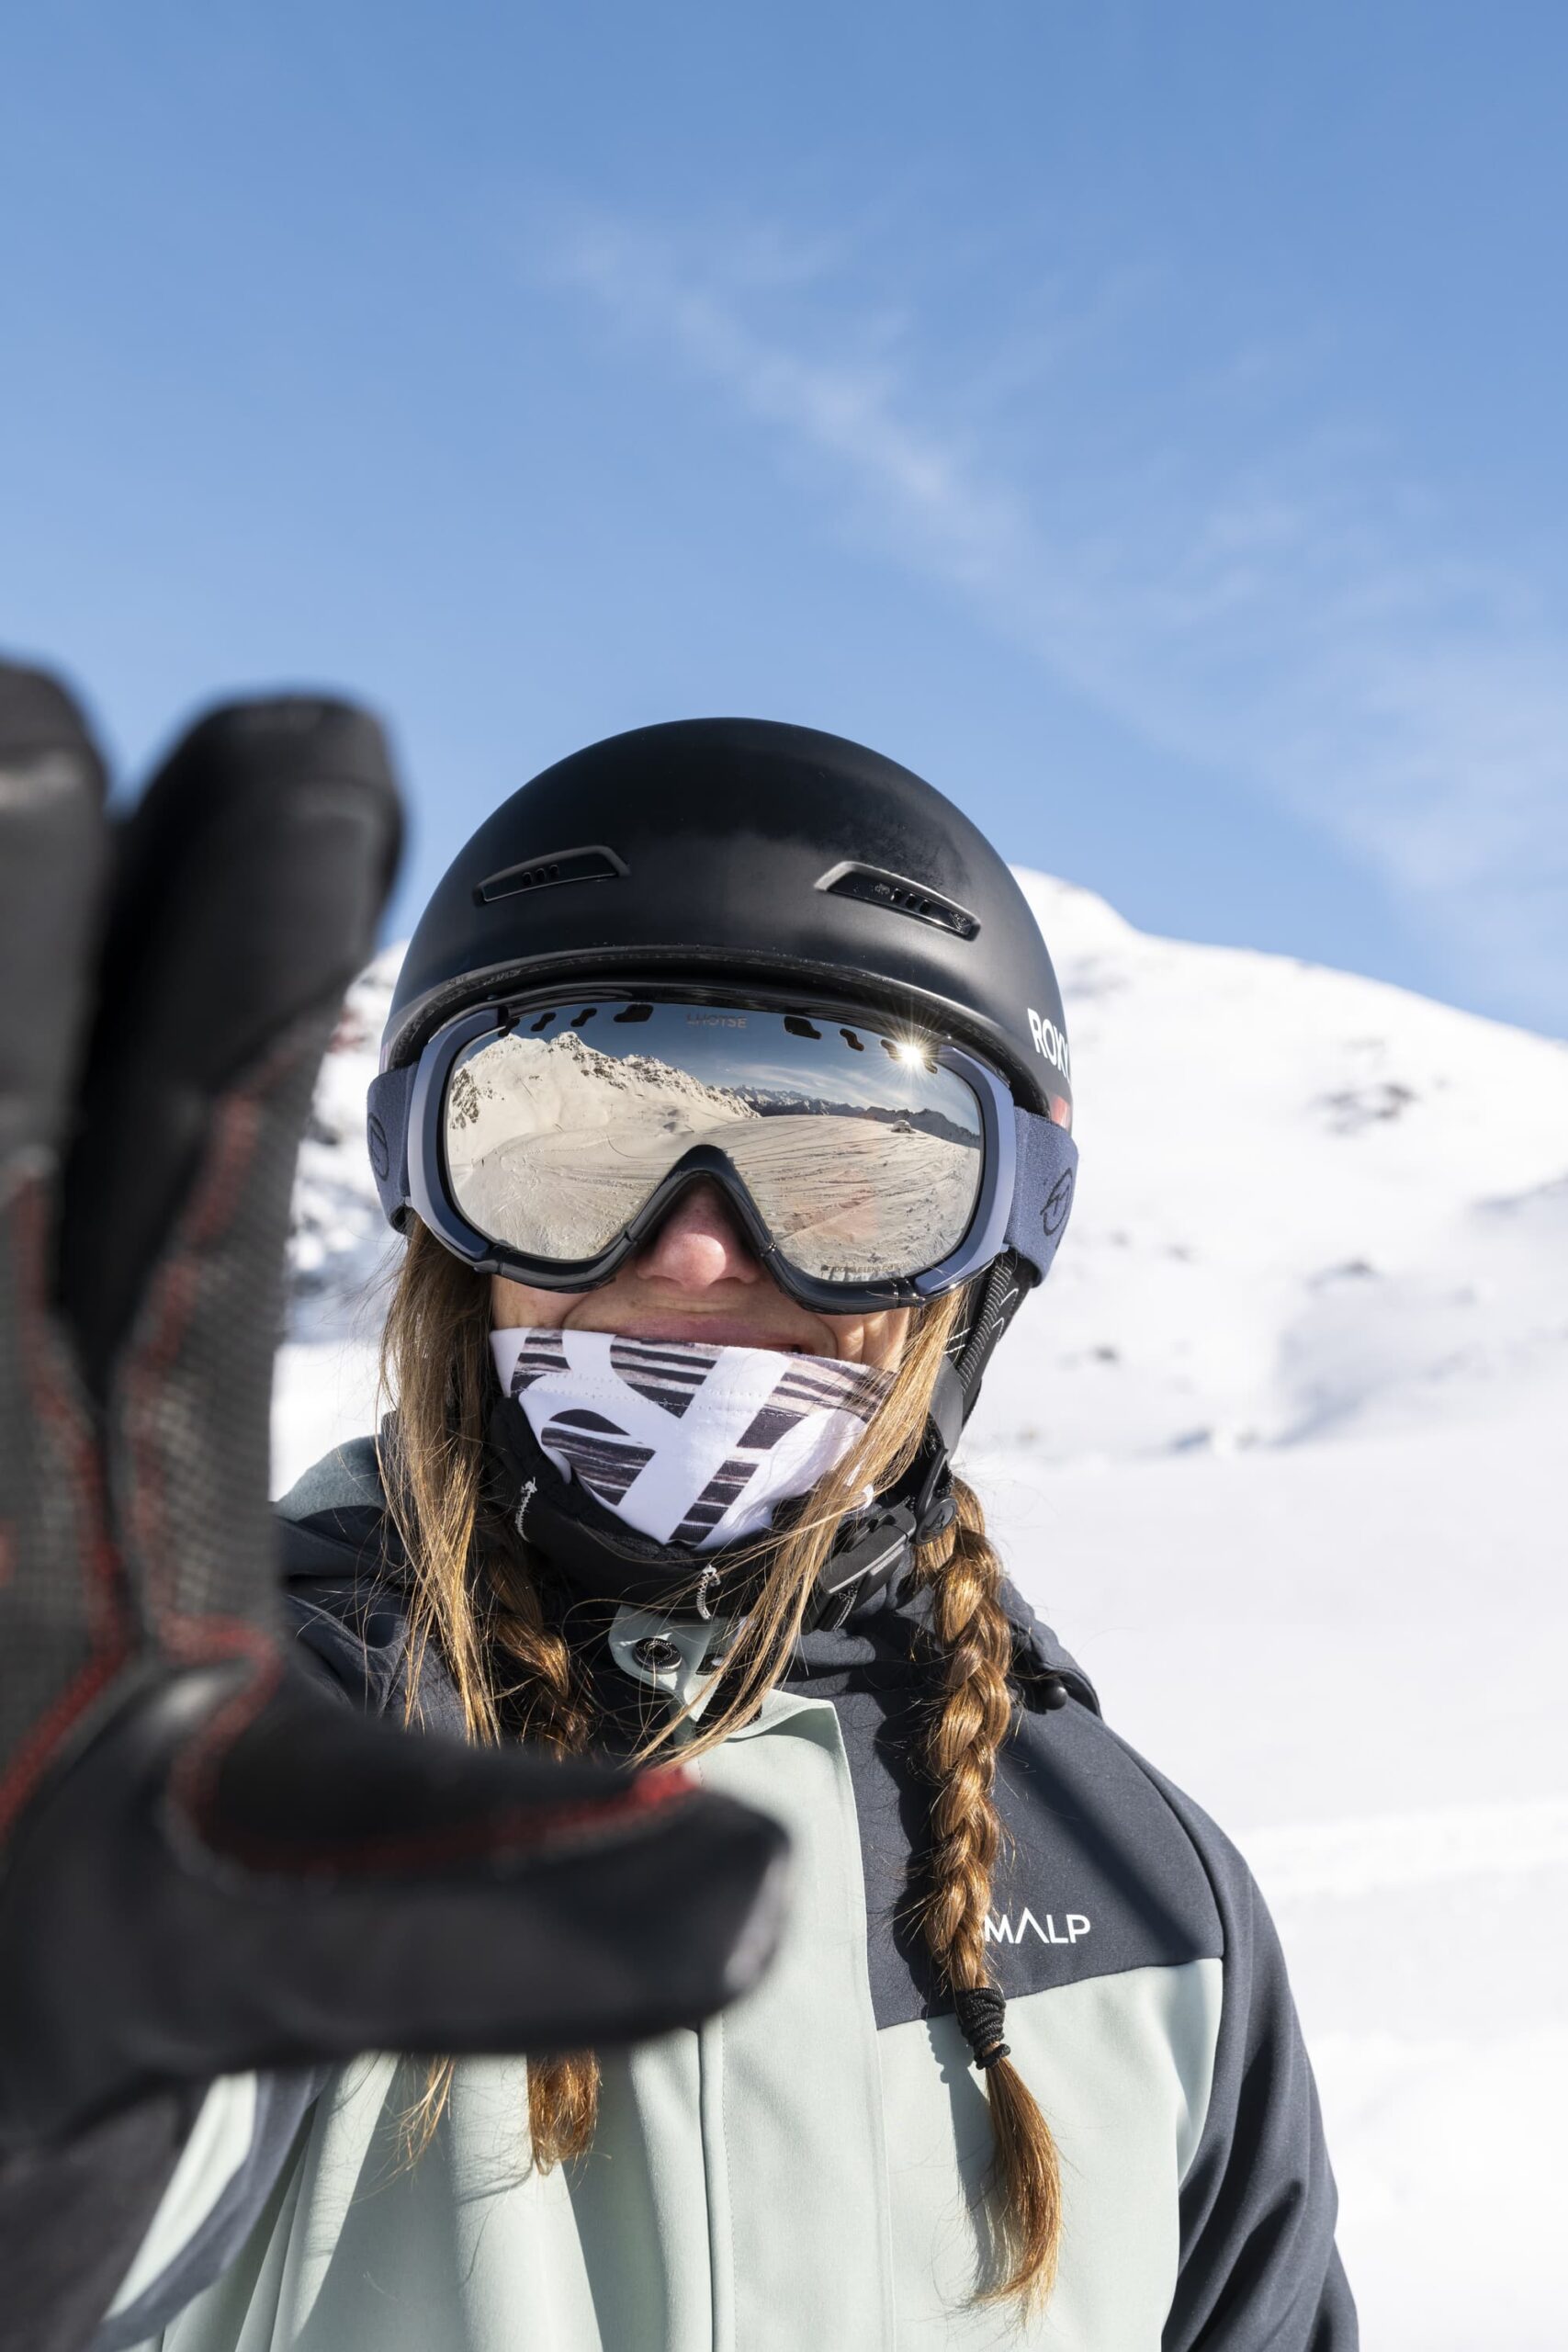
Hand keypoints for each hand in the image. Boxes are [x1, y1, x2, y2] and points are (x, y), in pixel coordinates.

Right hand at [0, 660, 786, 2147]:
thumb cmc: (73, 1999)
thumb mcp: (282, 1940)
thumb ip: (482, 1906)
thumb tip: (752, 1914)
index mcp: (127, 1465)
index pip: (205, 1138)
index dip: (243, 947)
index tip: (308, 750)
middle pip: (3, 1114)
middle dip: (9, 893)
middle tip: (34, 684)